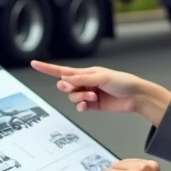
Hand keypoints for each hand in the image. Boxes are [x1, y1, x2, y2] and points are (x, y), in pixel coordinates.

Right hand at [29, 61, 170, 123]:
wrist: (136, 96)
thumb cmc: (123, 82)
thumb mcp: (102, 77)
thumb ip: (82, 79)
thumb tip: (65, 80)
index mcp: (86, 72)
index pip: (62, 70)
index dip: (47, 68)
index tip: (33, 63)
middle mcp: (85, 82)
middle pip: (65, 86)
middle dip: (69, 88)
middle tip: (78, 89)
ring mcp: (88, 94)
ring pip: (72, 98)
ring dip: (80, 98)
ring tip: (92, 97)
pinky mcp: (93, 105)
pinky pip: (79, 106)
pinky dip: (81, 106)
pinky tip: (87, 106)